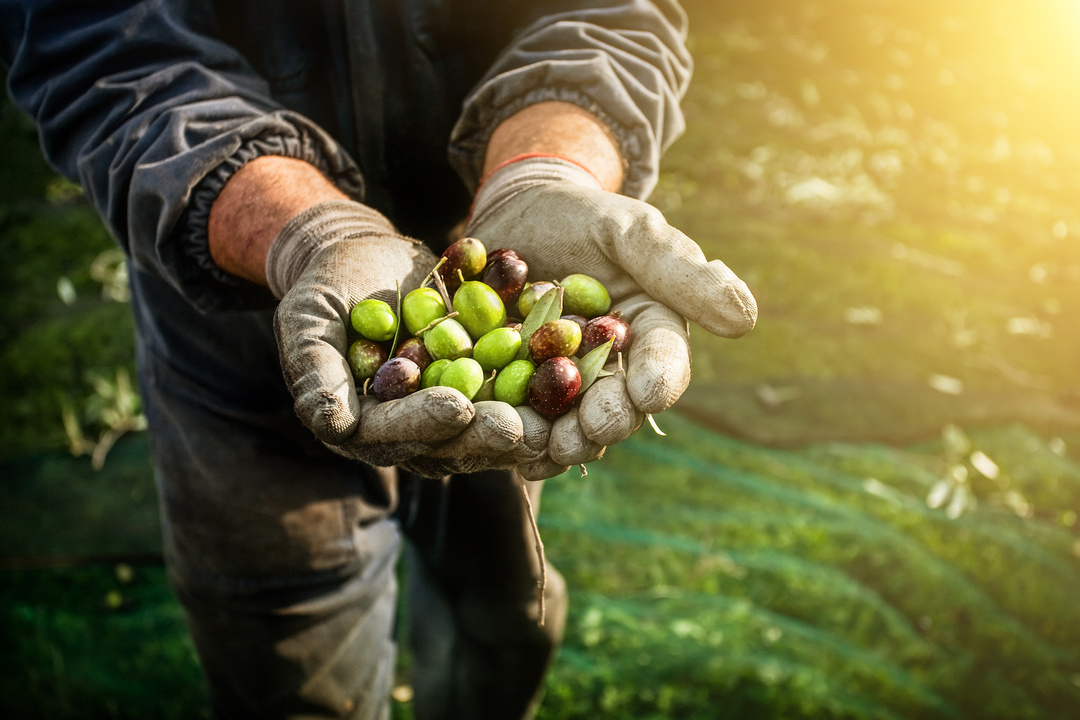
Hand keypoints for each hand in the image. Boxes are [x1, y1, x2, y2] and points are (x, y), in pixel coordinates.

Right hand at [270, 200, 542, 475]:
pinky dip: (548, 387)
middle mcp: (414, 430)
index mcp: (365, 425)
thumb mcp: (309, 319)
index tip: (455, 408)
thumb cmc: (327, 287)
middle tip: (522, 426)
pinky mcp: (488, 387)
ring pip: (494, 425)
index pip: (395, 433)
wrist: (367, 259)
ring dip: (529, 422)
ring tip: (560, 415)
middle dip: (487, 434)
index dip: (424, 423)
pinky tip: (579, 378)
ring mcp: (455, 411)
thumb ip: (315, 370)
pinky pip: (520, 391)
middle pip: (453, 441)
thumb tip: (330, 423)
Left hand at [465, 157, 756, 478]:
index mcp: (649, 334)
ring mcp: (559, 383)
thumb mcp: (630, 230)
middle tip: (591, 431)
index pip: (664, 363)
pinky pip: (511, 413)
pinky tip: (493, 436)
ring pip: (564, 422)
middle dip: (605, 422)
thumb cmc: (584, 215)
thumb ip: (679, 270)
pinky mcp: (511, 385)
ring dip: (555, 438)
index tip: (649, 394)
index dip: (659, 381)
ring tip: (542, 446)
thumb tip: (745, 318)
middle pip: (615, 405)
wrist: (516, 212)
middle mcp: (610, 370)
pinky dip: (504, 427)